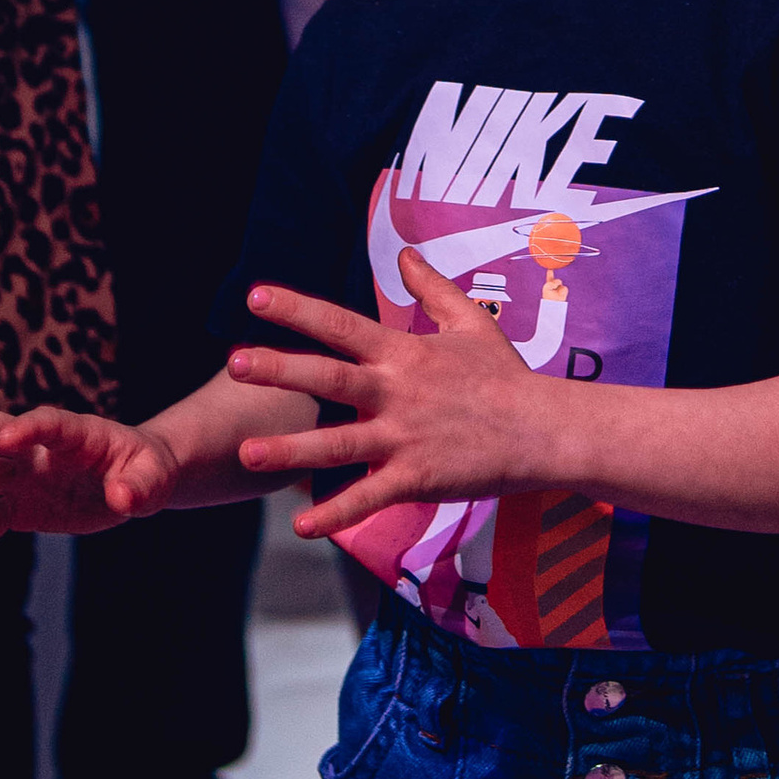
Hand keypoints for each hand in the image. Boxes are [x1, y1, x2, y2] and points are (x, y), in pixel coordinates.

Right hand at [0, 404, 175, 561]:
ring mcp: (25, 479)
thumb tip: (122, 499)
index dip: (28, 428)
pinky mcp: (20, 509)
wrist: (135, 478)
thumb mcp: (155, 476)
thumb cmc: (147, 468)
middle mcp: (40, 452)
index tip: (6, 438)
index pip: (47, 424)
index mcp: (75, 434)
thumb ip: (140, 485)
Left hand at [226, 256, 557, 541]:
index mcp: (404, 354)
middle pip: (329, 378)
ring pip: (338, 443)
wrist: (544, 429)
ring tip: (247, 453)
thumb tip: (405, 254)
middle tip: (233, 364)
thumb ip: (432, 289)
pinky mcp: (418, 477)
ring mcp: (405, 436)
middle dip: (280, 370)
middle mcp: (397, 392)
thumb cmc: (506, 377)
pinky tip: (300, 525)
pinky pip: (369, 497)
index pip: (341, 325)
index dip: (298, 310)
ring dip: (290, 449)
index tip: (254, 296)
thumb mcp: (471, 323)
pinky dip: (335, 513)